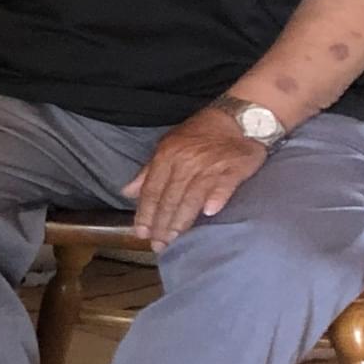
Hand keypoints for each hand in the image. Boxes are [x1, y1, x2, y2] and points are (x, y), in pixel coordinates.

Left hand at [122, 107, 268, 244]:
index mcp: (167, 156)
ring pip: (191, 196)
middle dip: (161, 223)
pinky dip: (216, 197)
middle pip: (170, 197)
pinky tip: (209, 212)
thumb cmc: (199, 135)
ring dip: (182, 219)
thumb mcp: (167, 146)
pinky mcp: (234, 167)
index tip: (140, 233)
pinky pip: (223, 185)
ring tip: (175, 239)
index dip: (145, 213)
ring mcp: (209, 165)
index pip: (152, 190)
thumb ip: (148, 171)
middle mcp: (185, 162)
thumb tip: (127, 192)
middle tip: (157, 244)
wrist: (236, 119)